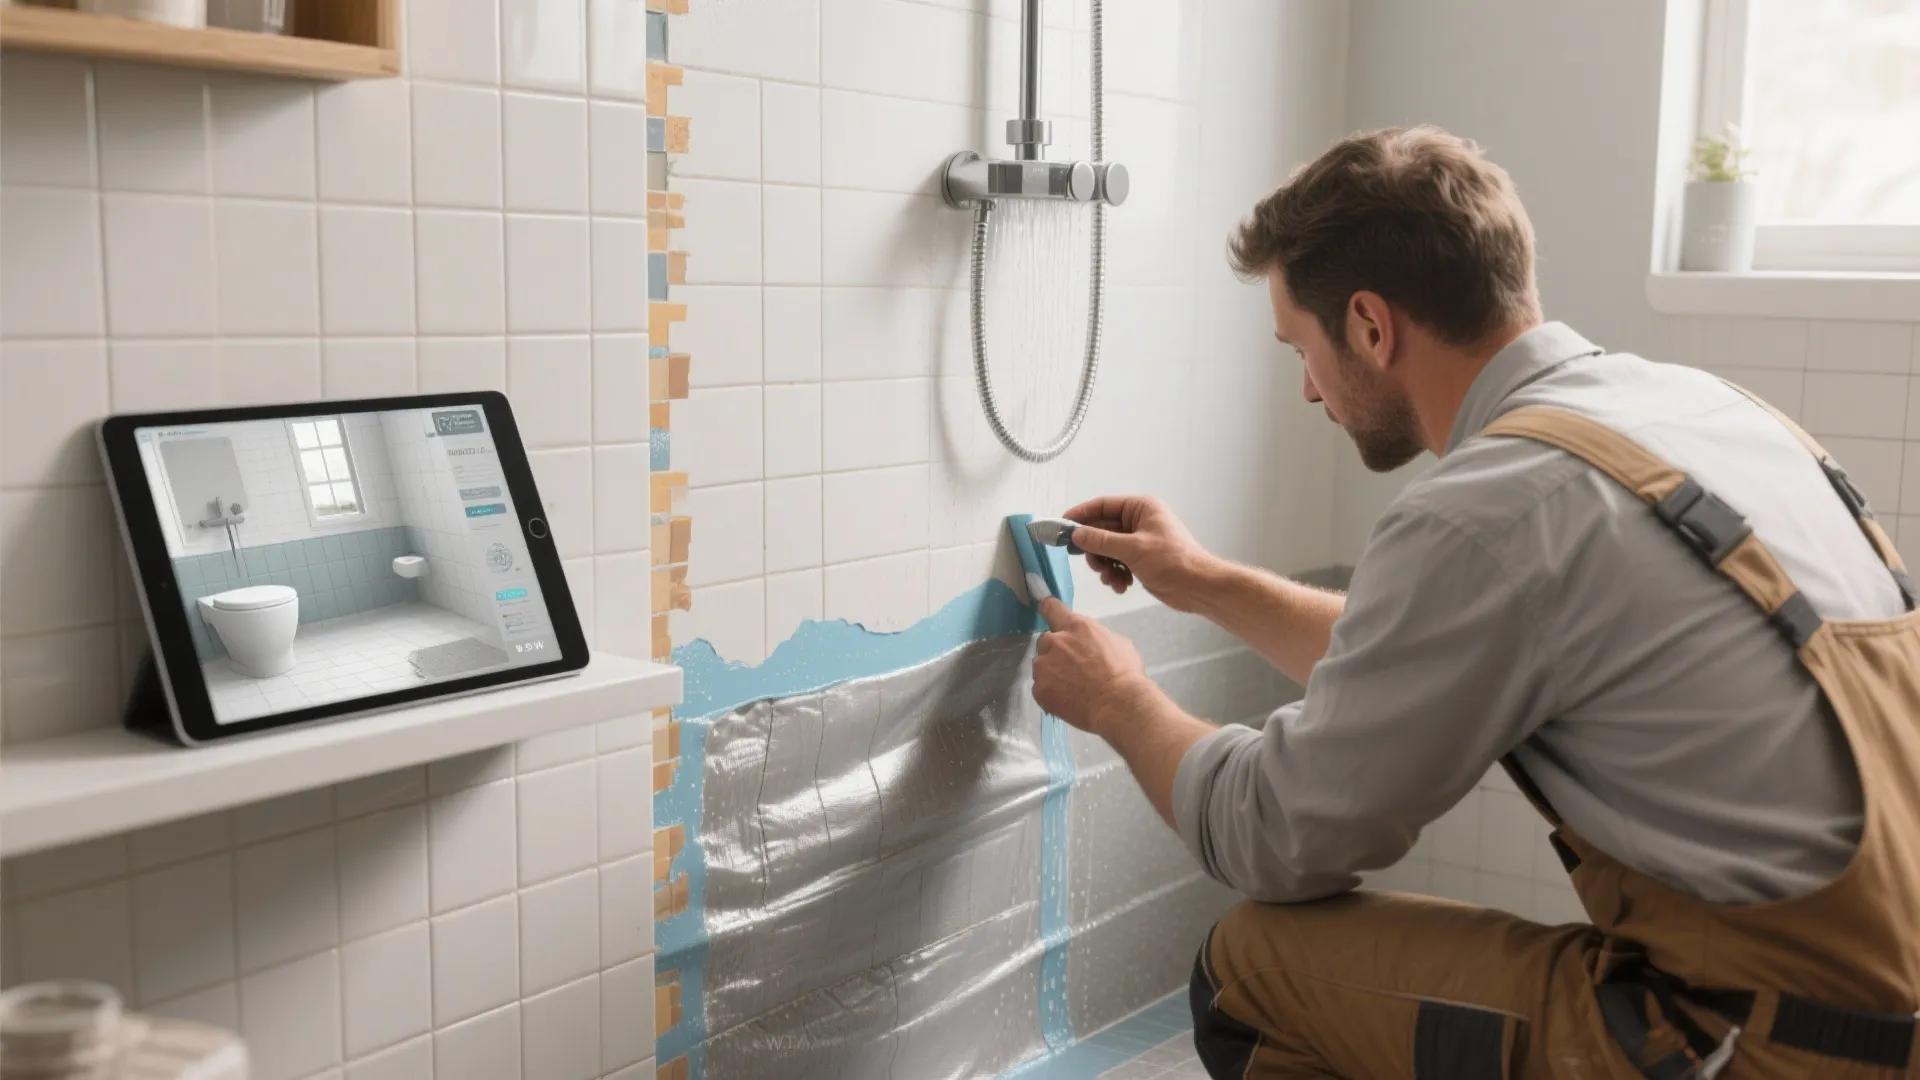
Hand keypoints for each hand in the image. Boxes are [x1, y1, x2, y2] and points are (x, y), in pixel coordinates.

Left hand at [1032, 598, 1152, 735]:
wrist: (1118, 705)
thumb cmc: (1125, 673)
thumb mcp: (1118, 643)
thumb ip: (1095, 636)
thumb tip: (1089, 641)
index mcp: (1076, 627)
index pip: (1051, 608)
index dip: (1050, 611)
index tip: (1049, 615)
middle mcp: (1055, 642)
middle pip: (1045, 640)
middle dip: (1055, 650)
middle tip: (1072, 666)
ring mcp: (1044, 666)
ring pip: (1041, 664)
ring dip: (1051, 671)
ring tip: (1072, 686)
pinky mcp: (1039, 688)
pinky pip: (1041, 686)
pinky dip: (1051, 692)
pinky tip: (1067, 699)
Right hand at [1063, 495, 1216, 612]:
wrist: (1198, 588)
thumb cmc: (1171, 561)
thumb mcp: (1133, 549)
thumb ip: (1101, 540)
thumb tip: (1076, 533)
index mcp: (1140, 508)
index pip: (1103, 506)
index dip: (1081, 515)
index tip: (1061, 527)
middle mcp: (1139, 521)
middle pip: (1102, 530)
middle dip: (1096, 550)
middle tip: (1093, 565)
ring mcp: (1139, 541)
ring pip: (1107, 550)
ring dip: (1105, 566)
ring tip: (1112, 580)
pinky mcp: (1141, 559)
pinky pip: (1117, 562)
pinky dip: (1115, 574)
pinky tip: (1122, 586)